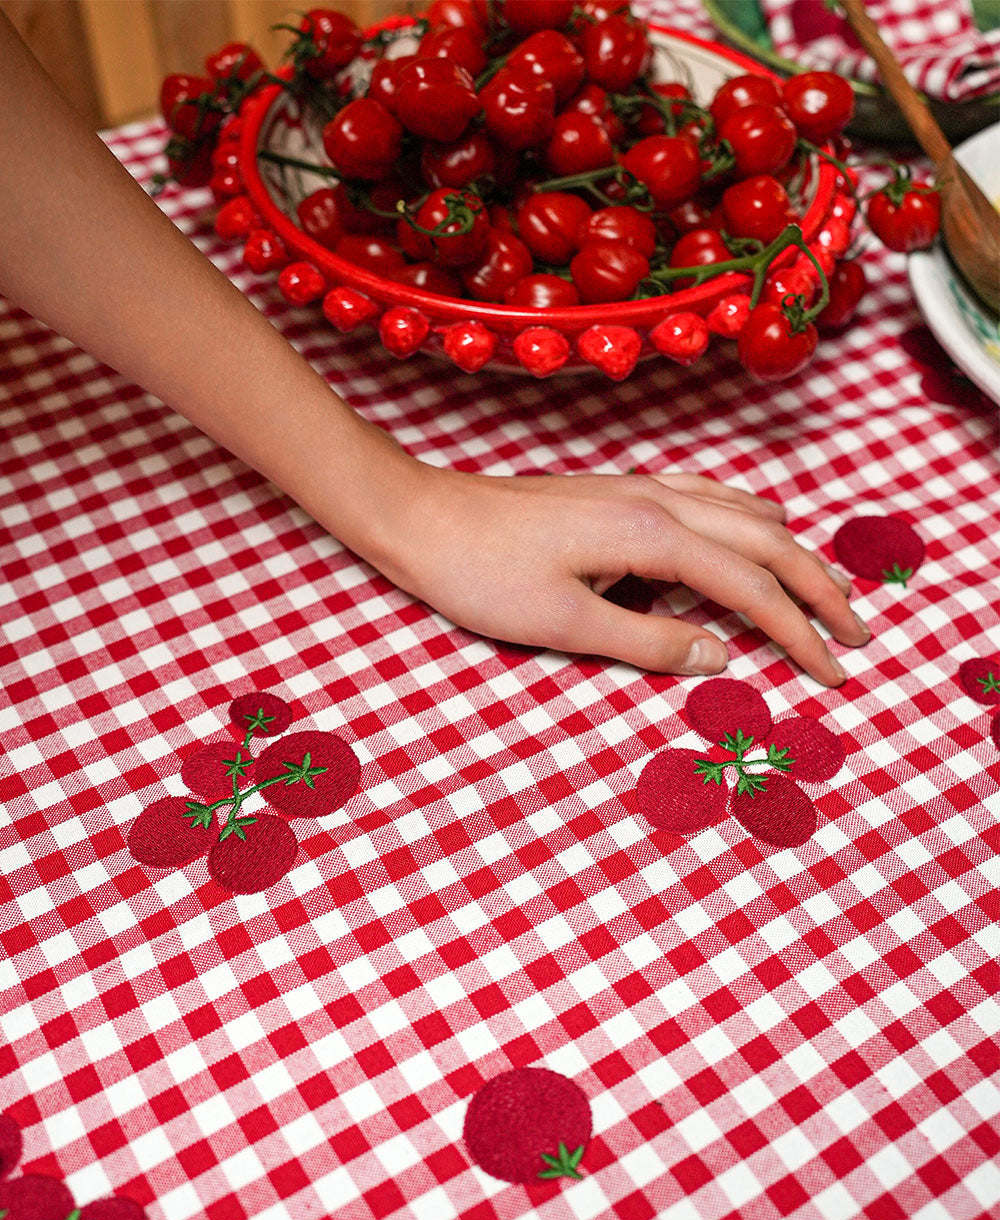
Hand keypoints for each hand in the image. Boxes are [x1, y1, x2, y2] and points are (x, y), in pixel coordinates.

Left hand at [385, 466, 867, 685]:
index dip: (801, 632)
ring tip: (822, 589)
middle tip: (857, 633)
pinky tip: (752, 530)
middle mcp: (659, 500)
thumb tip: (721, 656)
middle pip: (767, 541)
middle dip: (818, 589)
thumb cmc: (481, 574)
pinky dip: (748, 521)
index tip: (835, 672)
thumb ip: (650, 642)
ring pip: (744, 512)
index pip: (752, 588)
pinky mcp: (619, 491)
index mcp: (654, 534)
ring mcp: (639, 488)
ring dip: (790, 552)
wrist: (422, 517)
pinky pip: (710, 498)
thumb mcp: (565, 625)